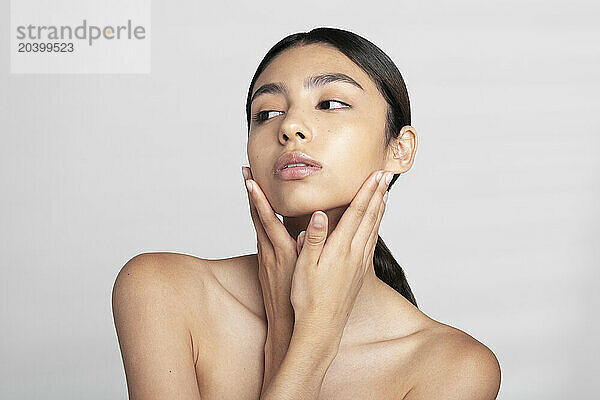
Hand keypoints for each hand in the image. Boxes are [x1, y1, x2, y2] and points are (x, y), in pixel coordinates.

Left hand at [242, 166, 303, 319]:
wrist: (288, 326)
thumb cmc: (302, 301)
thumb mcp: (308, 271)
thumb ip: (313, 245)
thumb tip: (316, 222)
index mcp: (282, 252)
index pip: (265, 219)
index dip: (257, 199)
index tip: (250, 179)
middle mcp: (269, 252)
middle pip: (255, 216)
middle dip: (251, 192)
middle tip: (246, 169)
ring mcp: (264, 258)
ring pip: (256, 225)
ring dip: (252, 203)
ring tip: (250, 181)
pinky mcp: (264, 265)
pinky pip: (260, 236)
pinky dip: (259, 220)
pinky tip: (261, 212)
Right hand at [290, 169, 390, 337]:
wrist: (322, 327)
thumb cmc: (308, 298)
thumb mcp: (304, 267)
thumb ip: (313, 239)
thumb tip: (321, 214)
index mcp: (340, 249)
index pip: (358, 213)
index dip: (367, 191)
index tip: (376, 174)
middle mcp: (355, 254)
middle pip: (371, 217)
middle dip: (378, 194)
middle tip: (385, 175)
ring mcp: (360, 264)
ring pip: (374, 229)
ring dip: (380, 209)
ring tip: (384, 194)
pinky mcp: (360, 273)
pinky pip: (372, 242)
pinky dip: (376, 227)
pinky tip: (375, 225)